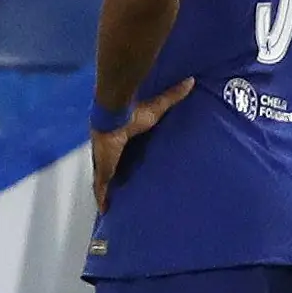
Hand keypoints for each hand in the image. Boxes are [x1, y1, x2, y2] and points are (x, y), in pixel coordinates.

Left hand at [90, 78, 194, 212]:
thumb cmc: (132, 113)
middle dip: (110, 178)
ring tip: (111, 205)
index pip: (116, 152)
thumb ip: (172, 96)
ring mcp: (103, 162)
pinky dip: (102, 199)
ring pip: (103, 181)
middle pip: (107, 168)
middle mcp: (107, 151)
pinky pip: (101, 188)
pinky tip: (105, 211)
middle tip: (116, 190)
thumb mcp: (156, 108)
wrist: (113, 115)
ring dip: (106, 191)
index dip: (118, 159)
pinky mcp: (103, 170)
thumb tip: (190, 81)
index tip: (122, 166)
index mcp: (116, 139)